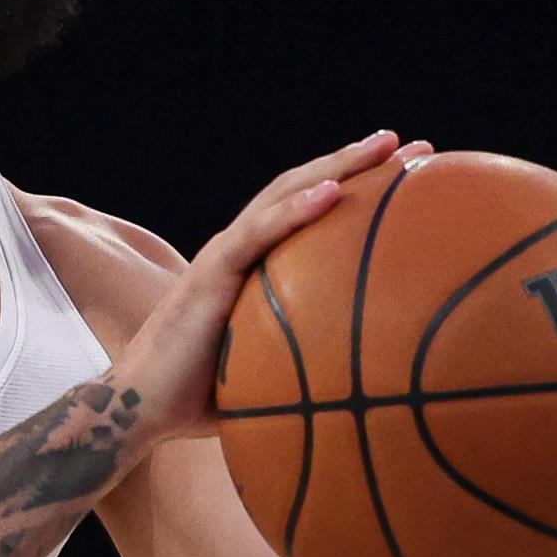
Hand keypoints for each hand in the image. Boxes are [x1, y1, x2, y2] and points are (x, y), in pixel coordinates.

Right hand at [114, 129, 429, 441]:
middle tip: (418, 147)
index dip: (358, 189)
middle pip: (306, 188)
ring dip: (338, 166)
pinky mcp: (209, 276)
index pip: (311, 213)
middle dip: (361, 162)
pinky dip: (295, 210)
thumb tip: (371, 390)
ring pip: (285, 194)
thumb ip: (309, 366)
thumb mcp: (271, 375)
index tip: (411, 178)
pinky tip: (334, 192)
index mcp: (256, 267)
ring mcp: (223, 257)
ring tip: (387, 146)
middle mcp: (241, 250)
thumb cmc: (200, 401)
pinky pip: (258, 236)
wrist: (138, 411)